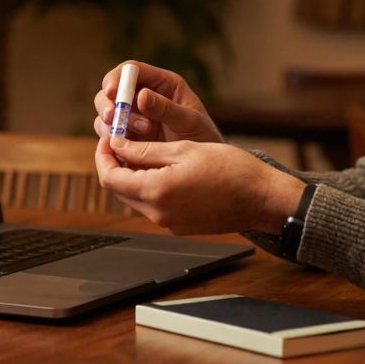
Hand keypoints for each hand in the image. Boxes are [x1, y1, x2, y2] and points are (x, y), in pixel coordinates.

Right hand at [92, 60, 223, 144]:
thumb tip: (141, 95)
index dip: (117, 77)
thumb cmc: (203, 138)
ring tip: (140, 134)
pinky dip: (110, 139)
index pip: (131, 70)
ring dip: (112, 123)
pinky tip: (126, 147)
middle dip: (108, 102)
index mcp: (162, 83)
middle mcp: (143, 97)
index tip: (111, 92)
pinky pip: (108, 133)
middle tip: (112, 117)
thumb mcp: (190, 122)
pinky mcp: (126, 137)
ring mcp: (133, 117)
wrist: (203, 168)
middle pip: (111, 90)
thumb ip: (167, 109)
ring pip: (106, 112)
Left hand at [93, 134, 304, 235]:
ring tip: (143, 151)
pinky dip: (149, 187)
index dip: (103, 156)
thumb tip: (117, 145)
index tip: (109, 137)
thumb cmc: (229, 169)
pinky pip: (154, 206)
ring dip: (132, 176)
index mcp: (156, 192)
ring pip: (136, 198)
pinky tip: (162, 169)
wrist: (261, 197)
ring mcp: (169, 223)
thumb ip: (144, 150)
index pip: (110, 177)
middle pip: (119, 190)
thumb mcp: (183, 149)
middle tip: (122, 141)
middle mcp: (158, 213)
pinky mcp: (180, 226)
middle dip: (115, 165)